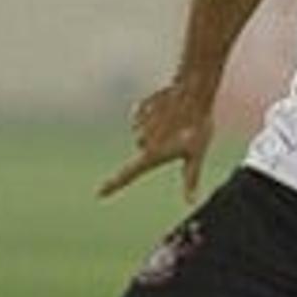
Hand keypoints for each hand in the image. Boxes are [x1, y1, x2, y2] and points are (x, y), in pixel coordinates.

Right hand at [98, 80, 214, 201]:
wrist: (192, 93)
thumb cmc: (197, 126)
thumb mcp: (196, 156)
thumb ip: (190, 179)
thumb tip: (191, 202)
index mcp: (152, 154)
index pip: (127, 174)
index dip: (113, 185)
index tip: (99, 194)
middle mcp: (141, 140)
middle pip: (143, 149)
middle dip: (157, 144)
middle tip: (178, 135)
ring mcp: (139, 123)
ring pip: (144, 132)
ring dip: (156, 128)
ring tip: (175, 121)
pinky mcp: (140, 108)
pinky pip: (143, 116)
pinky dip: (152, 115)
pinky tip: (167, 110)